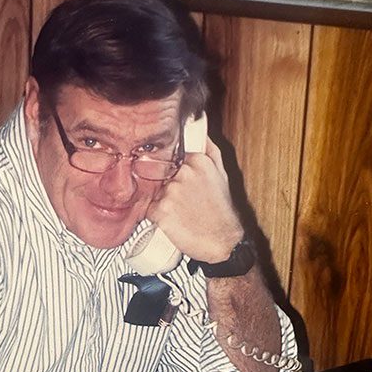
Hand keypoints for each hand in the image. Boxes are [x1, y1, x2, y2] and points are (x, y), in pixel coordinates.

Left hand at [146, 138, 243, 262]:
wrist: (223, 243)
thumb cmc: (222, 211)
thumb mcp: (222, 175)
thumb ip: (210, 150)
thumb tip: (200, 128)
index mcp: (198, 161)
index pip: (172, 157)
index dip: (172, 171)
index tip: (178, 181)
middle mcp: (184, 173)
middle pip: (161, 174)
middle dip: (166, 187)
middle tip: (183, 202)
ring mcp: (171, 192)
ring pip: (154, 193)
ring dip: (162, 203)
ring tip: (180, 213)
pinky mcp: (161, 211)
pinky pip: (149, 210)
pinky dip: (157, 217)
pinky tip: (173, 221)